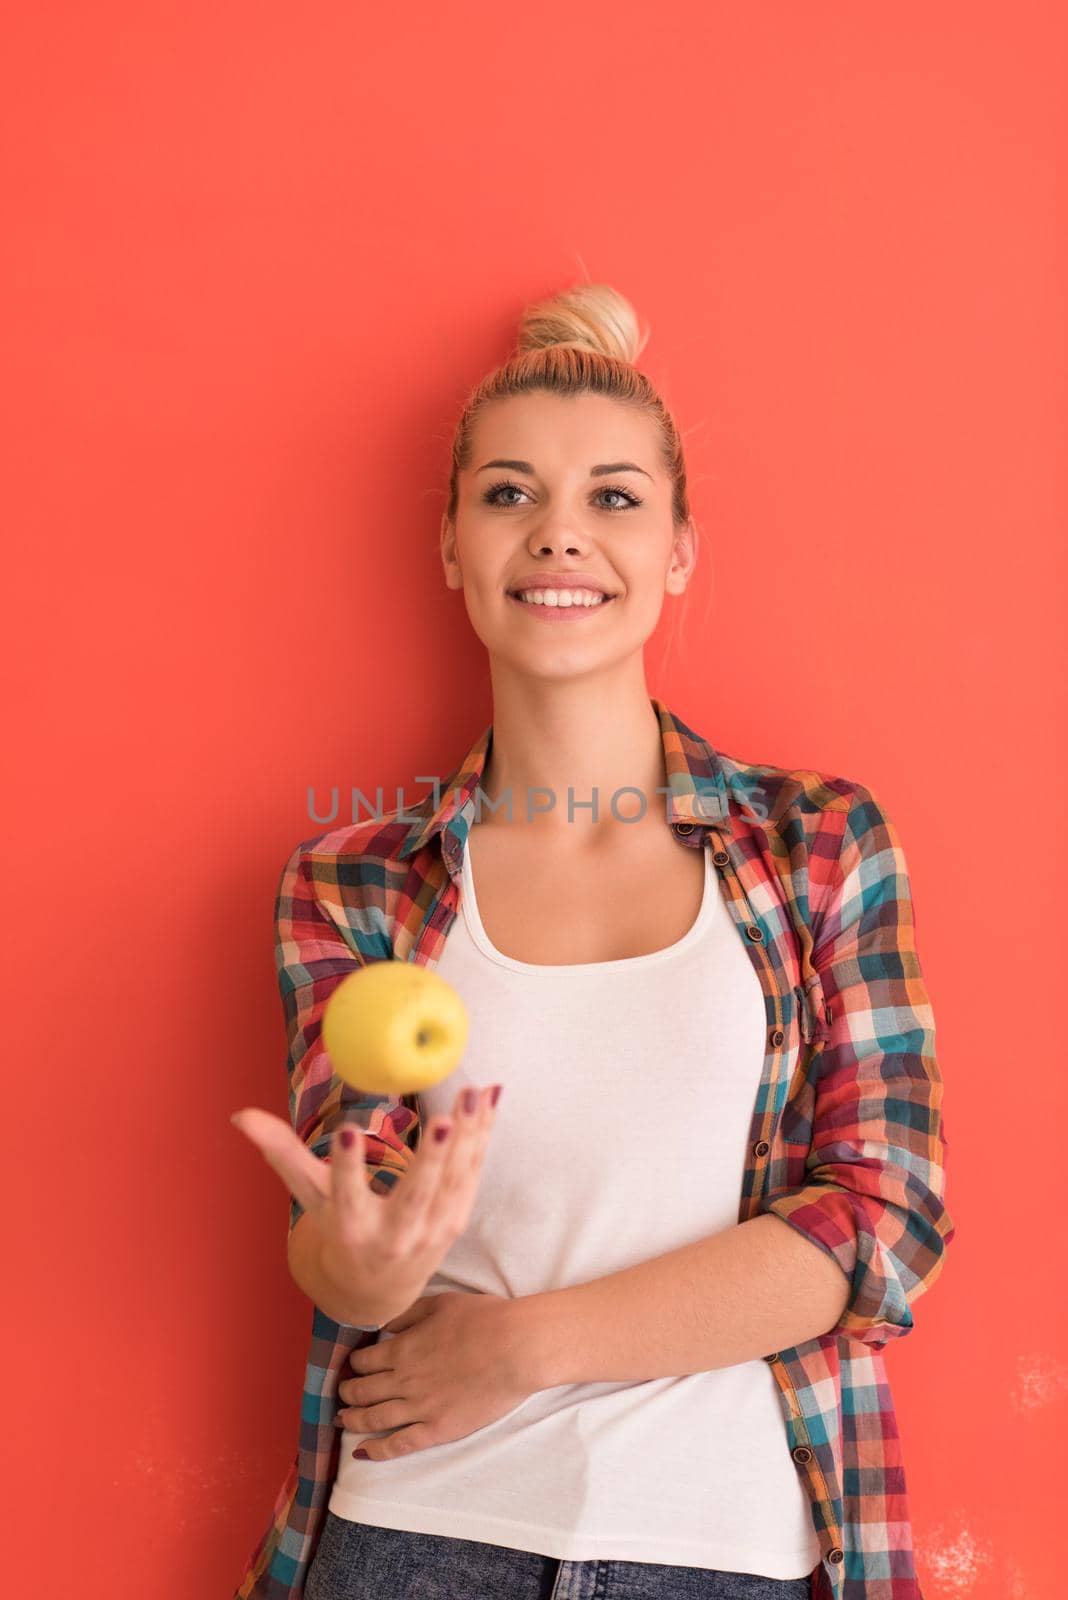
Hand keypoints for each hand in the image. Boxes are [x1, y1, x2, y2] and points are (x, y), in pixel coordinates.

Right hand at [230, 1082, 502, 1326]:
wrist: (377, 1289)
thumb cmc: (338, 1230)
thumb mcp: (310, 1197)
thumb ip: (281, 1153)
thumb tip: (240, 1115)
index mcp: (352, 1229)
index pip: (347, 1195)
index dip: (347, 1166)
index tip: (348, 1131)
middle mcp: (395, 1235)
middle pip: (417, 1194)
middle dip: (431, 1157)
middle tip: (442, 1119)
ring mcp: (432, 1230)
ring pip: (454, 1181)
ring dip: (468, 1137)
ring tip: (473, 1093)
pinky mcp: (456, 1220)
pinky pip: (472, 1173)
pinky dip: (482, 1136)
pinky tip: (490, 1098)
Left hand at [335, 1290, 534, 1460]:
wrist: (515, 1348)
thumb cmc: (483, 1319)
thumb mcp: (440, 1303)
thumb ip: (408, 1314)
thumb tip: (384, 1323)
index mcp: (403, 1348)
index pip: (364, 1361)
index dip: (354, 1364)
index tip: (352, 1366)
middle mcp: (404, 1380)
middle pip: (362, 1391)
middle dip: (348, 1392)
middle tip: (342, 1394)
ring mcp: (420, 1407)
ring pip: (374, 1419)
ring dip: (353, 1420)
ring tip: (344, 1421)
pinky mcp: (438, 1429)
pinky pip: (400, 1444)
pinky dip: (378, 1450)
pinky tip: (363, 1453)